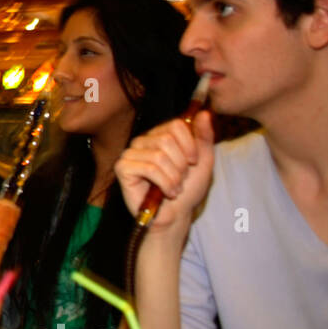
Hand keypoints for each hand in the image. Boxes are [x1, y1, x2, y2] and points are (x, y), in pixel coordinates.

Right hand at [114, 109, 214, 232]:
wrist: (176, 215)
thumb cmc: (187, 189)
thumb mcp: (203, 161)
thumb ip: (204, 137)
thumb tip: (204, 114)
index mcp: (160, 135)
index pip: (176, 125)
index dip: (190, 145)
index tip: (193, 161)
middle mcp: (143, 141)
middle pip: (167, 140)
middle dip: (181, 164)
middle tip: (181, 179)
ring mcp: (131, 153)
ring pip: (158, 155)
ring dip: (174, 177)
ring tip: (175, 188)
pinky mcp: (122, 168)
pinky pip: (148, 168)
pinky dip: (163, 183)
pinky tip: (165, 193)